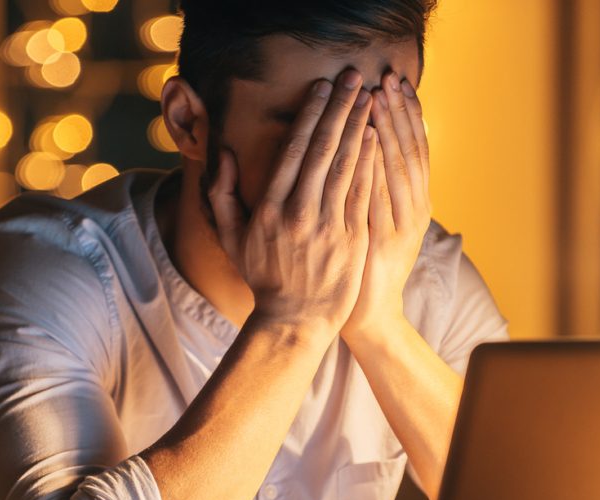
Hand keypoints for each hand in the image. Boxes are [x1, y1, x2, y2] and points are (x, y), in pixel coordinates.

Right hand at [209, 69, 376, 339]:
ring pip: (345, 166)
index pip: (293, 151)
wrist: (295, 321)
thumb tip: (224, 153)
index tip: (322, 89)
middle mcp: (299, 213)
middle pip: (322, 150)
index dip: (310, 115)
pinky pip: (363, 192)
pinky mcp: (353, 239)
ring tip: (370, 98)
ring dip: (359, 127)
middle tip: (354, 79)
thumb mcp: (231, 238)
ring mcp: (329, 226)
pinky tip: (378, 136)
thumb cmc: (263, 278)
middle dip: (339, 109)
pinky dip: (371, 162)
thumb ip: (221, 194)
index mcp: (269, 209)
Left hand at [342, 71, 431, 341]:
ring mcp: (401, 225)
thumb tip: (375, 146)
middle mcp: (414, 210)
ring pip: (399, 166)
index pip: (415, 148)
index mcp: (416, 203)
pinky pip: (381, 193)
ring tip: (378, 96)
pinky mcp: (383, 240)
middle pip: (409, 150)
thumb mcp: (382, 224)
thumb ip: (382, 189)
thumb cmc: (367, 267)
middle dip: (398, 112)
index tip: (397, 82)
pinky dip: (377, 164)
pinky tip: (370, 139)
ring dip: (389, 128)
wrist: (368, 315)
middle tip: (388, 77)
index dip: (407, 114)